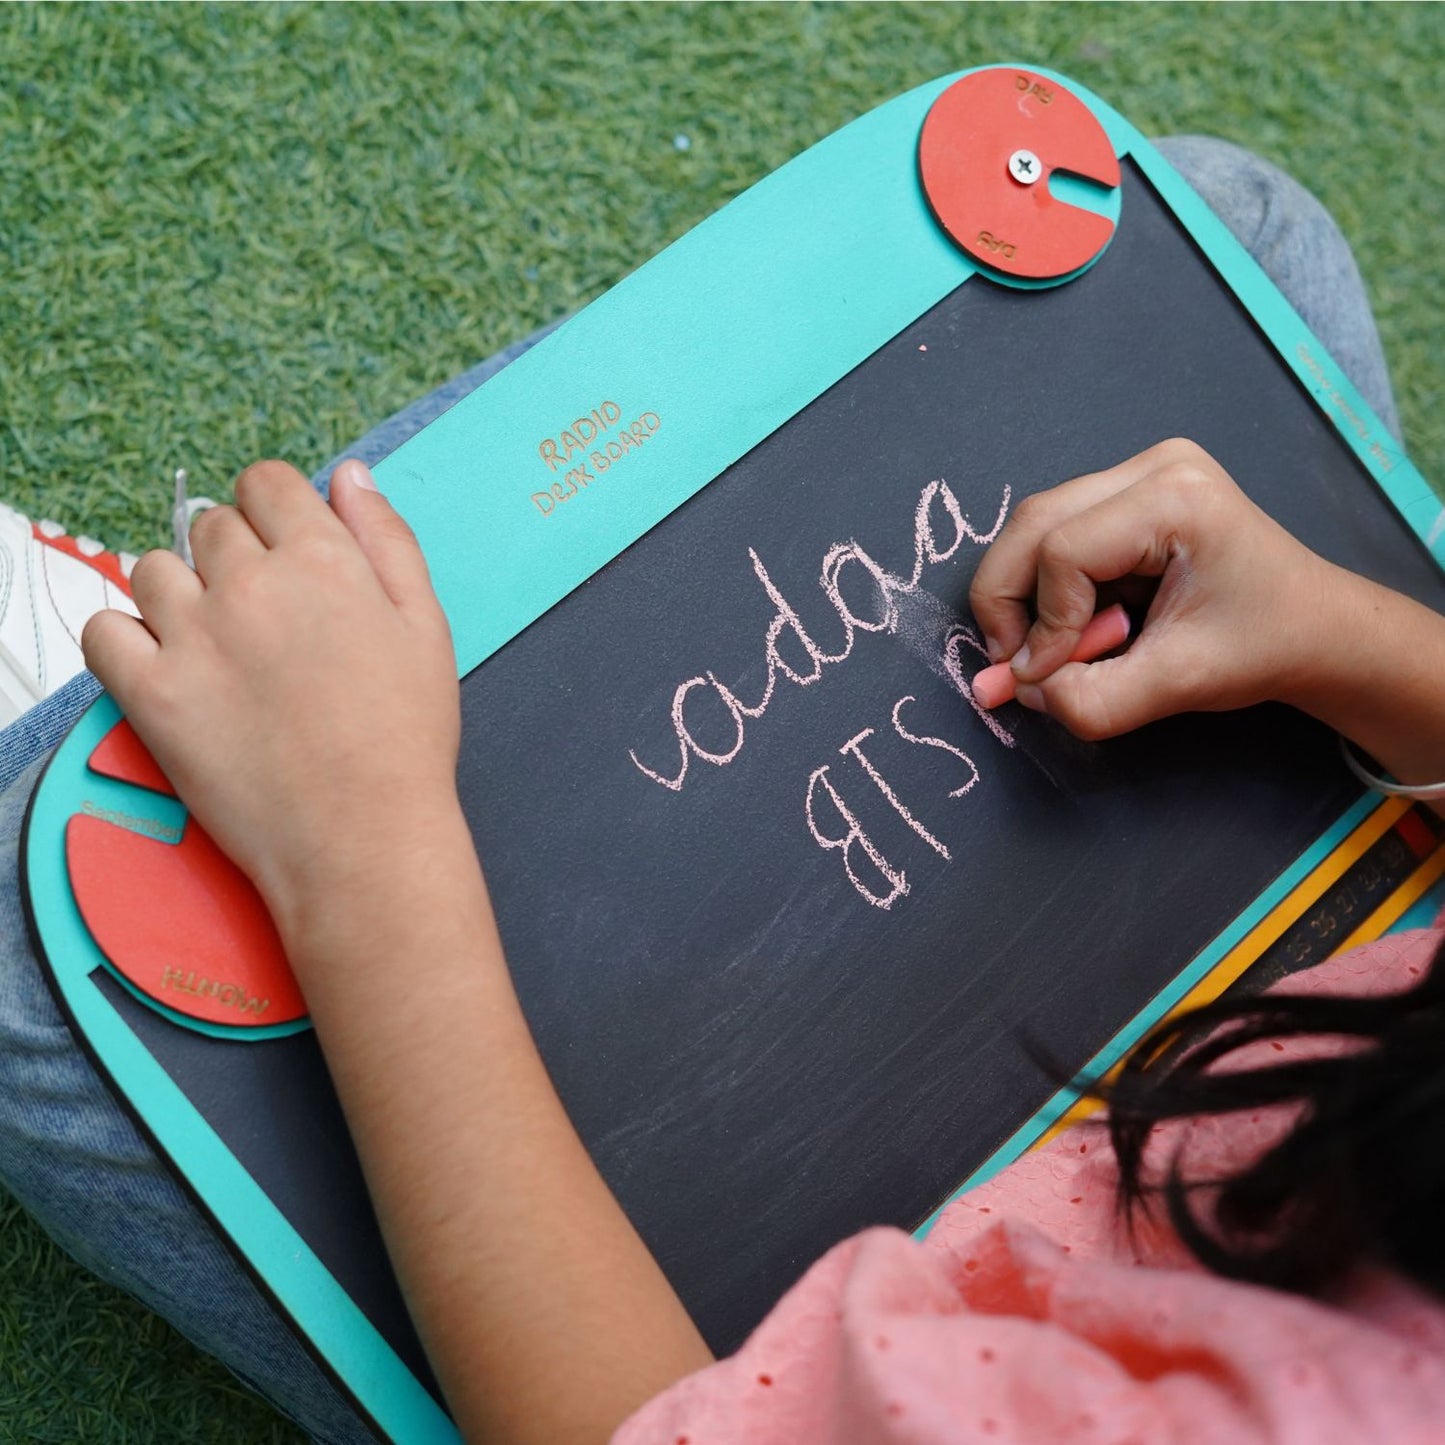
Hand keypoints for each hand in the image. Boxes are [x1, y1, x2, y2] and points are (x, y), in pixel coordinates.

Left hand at [82, 458, 460, 942]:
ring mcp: (193, 636)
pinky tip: (166, 666)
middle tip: (265, 619)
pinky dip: (125, 638)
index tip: (285, 552)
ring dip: (180, 594)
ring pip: (153, 570)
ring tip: (218, 647)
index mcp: (322, 559)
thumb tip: (350, 475)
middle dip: (234, 556)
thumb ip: (387, 539)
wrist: (364, 835)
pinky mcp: (150, 693)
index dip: (277, 513)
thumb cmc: (406, 737)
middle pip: (211, 526)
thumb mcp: (426, 625)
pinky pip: (104, 630)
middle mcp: (250, 583)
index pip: (267, 483)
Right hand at [968, 438, 1337, 738]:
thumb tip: (1017, 690)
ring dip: (1026, 596)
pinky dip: (1046, 587)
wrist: (1312, 626)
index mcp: (1178, 497)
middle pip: (1032, 525)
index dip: (1043, 625)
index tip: (1046, 680)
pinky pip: (1053, 532)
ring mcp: (1139, 470)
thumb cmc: (1261, 647)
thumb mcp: (1176, 685)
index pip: (1063, 552)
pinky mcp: (1126, 489)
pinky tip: (1082, 622)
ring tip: (1063, 647)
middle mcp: (1154, 465)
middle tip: (1017, 665)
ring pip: (1032, 527)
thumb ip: (1090, 699)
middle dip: (1008, 602)